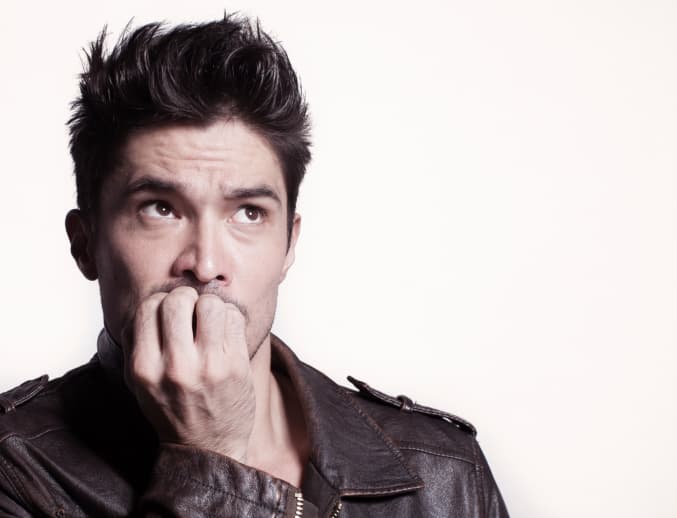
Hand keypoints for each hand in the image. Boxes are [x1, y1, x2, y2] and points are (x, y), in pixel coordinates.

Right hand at [122, 286, 255, 462]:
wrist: (208, 446)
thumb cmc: (173, 409)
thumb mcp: (141, 383)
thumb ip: (139, 343)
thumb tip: (153, 300)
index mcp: (144, 369)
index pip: (148, 307)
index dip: (160, 302)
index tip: (169, 314)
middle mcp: (175, 367)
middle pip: (178, 299)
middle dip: (186, 298)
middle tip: (191, 312)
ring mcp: (209, 366)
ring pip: (210, 303)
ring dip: (210, 305)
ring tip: (210, 321)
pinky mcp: (236, 365)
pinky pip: (234, 317)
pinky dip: (230, 316)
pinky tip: (225, 332)